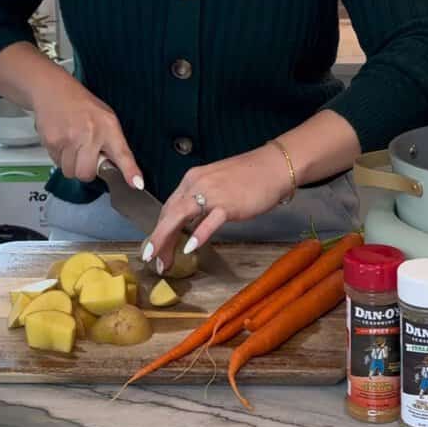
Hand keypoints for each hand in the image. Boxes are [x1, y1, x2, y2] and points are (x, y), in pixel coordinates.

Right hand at [32, 78, 142, 189]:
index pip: (122, 153)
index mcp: (109, 128)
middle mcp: (91, 134)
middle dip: (86, 171)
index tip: (136, 184)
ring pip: (70, 172)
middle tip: (86, 159)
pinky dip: (60, 158)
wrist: (54, 92)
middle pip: (87, 173)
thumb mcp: (107, 119)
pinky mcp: (52, 142)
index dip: (130, 171)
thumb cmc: (83, 107)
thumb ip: (112, 142)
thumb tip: (116, 168)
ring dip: (72, 166)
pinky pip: (57, 163)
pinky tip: (63, 143)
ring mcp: (69, 139)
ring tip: (73, 148)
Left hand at [142, 144, 291, 272]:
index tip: (156, 247)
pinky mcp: (229, 204)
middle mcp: (196, 184)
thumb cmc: (251, 176)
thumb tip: (191, 221)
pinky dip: (199, 234)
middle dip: (158, 239)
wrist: (275, 165)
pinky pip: (209, 221)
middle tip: (152, 260)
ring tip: (160, 259)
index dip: (160, 229)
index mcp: (192, 179)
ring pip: (180, 217)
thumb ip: (201, 199)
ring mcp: (212, 193)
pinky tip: (190, 247)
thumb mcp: (217, 183)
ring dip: (166, 240)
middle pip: (169, 214)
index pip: (169, 207)